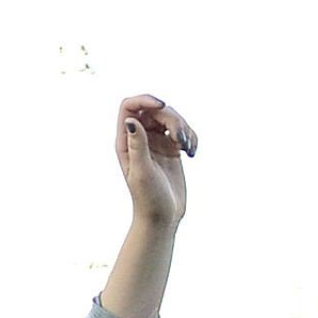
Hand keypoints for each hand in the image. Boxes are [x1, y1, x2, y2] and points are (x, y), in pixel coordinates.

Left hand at [113, 93, 193, 228]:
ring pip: (170, 118)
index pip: (129, 107)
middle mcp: (139, 138)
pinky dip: (191, 137)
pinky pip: (182, 131)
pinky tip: (191, 153)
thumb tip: (131, 120)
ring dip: (184, 128)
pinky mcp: (171, 149)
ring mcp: (156, 142)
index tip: (162, 105)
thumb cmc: (148, 199)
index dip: (145, 100)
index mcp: (126, 141)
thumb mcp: (142, 172)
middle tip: (180, 140)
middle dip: (172, 119)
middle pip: (155, 110)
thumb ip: (137, 145)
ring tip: (187, 148)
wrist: (163, 217)